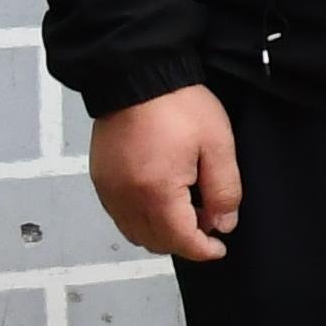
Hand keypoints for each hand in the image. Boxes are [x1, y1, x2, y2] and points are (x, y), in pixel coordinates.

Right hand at [88, 86, 240, 262]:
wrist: (137, 75)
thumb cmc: (179, 106)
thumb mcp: (217, 146)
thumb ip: (224, 190)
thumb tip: (224, 223)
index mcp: (155, 192)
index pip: (179, 239)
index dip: (203, 250)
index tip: (219, 248)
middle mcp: (124, 197)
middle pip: (154, 241)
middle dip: (184, 241)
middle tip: (208, 221)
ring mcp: (108, 189)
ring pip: (134, 231)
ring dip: (162, 232)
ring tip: (188, 208)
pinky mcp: (101, 178)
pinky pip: (120, 214)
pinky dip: (141, 218)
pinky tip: (163, 199)